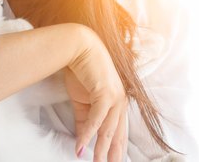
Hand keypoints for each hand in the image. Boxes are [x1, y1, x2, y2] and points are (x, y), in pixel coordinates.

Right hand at [65, 27, 128, 161]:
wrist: (78, 48)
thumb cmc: (81, 72)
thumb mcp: (82, 101)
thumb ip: (85, 119)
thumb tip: (83, 138)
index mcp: (117, 104)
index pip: (118, 132)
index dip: (116, 149)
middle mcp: (120, 102)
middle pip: (118, 135)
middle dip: (112, 155)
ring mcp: (115, 98)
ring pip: (109, 130)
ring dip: (101, 150)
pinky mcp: (106, 93)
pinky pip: (97, 119)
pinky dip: (88, 134)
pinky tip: (81, 146)